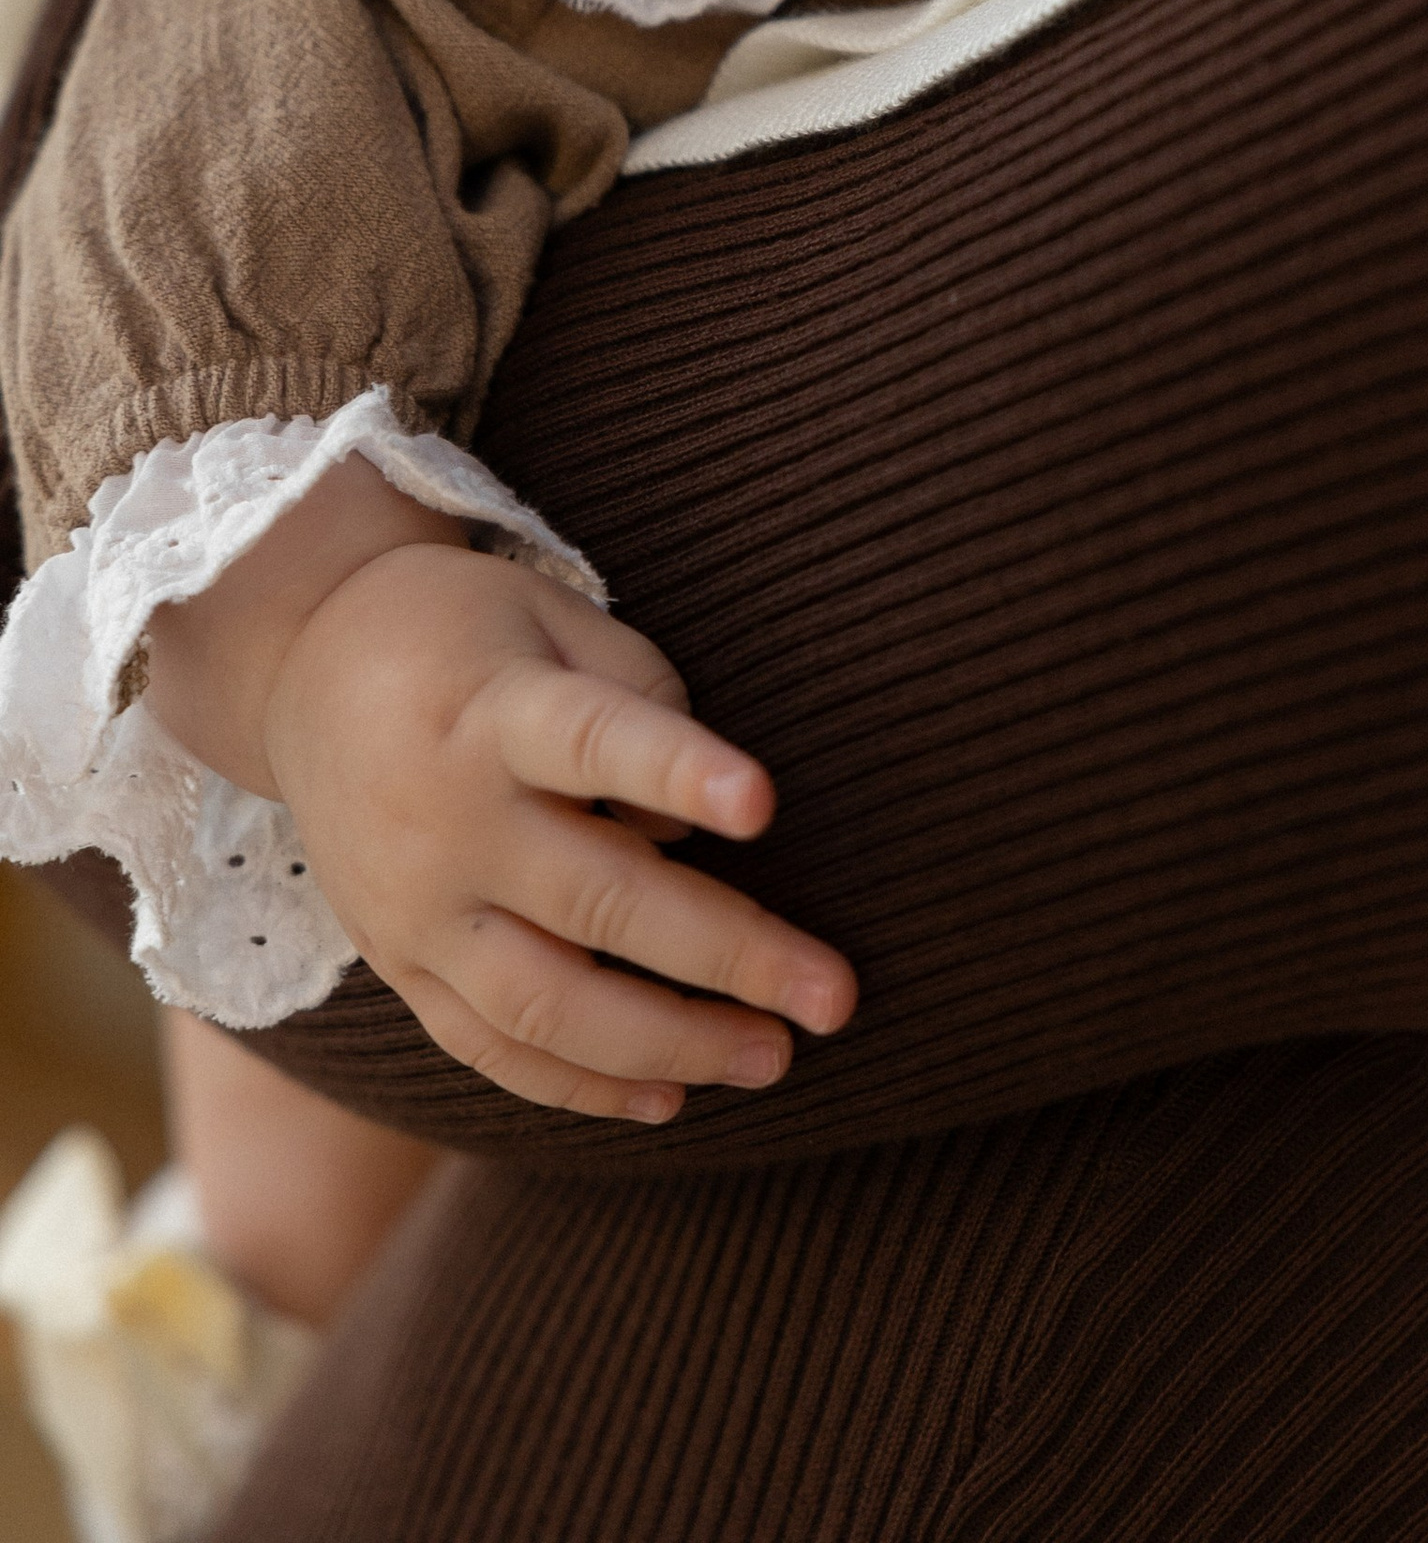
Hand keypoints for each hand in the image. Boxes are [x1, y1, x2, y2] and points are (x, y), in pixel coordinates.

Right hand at [264, 538, 855, 1124]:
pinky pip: (490, 1047)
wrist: (306, 667)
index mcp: (495, 711)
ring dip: (670, 1043)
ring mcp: (416, 909)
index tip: (766, 802)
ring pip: (547, 1004)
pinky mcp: (399, 965)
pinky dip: (580, 1088)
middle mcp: (451, 820)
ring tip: (774, 1057)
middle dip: (727, 955)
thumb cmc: (471, 631)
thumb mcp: (553, 613)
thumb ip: (640, 698)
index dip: (679, 771)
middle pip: (599, 901)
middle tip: (835, 995)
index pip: (597, 742)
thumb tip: (698, 831)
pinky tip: (670, 1099)